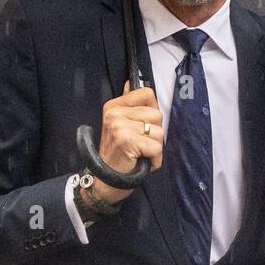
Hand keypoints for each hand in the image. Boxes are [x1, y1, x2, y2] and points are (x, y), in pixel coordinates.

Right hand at [92, 80, 163, 204]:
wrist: (106, 181)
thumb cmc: (118, 154)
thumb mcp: (120, 126)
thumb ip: (129, 105)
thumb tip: (131, 83)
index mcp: (113, 106)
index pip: (147, 93)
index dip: (152, 112)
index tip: (142, 126)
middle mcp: (114, 113)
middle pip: (157, 114)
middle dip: (154, 134)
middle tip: (140, 145)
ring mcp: (119, 126)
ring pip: (159, 132)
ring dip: (155, 148)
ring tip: (140, 154)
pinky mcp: (126, 141)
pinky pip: (157, 147)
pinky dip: (154, 160)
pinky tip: (142, 162)